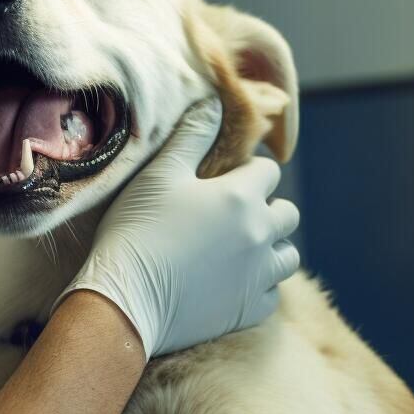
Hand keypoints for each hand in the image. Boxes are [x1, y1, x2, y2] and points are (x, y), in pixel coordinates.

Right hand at [57, 97, 300, 357]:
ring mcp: (258, 276)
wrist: (124, 298)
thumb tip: (214, 103)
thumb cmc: (137, 229)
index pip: (268, 171)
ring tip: (240, 246)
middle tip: (232, 212)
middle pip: (287, 213)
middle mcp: (260, 235)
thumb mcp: (159, 172)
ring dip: (271, 247)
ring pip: (288, 256)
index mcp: (241, 197)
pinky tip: (232, 280)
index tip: (224, 177)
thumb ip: (192, 134)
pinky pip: (271, 295)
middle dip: (267, 207)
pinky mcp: (246, 310)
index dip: (248, 170)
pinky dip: (259, 285)